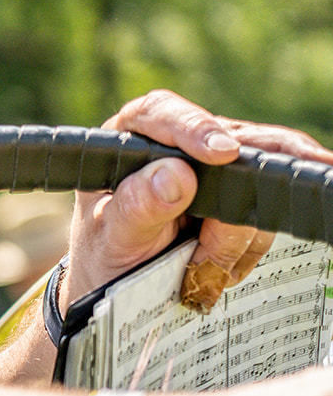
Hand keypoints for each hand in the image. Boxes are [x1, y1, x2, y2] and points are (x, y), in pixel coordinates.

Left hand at [62, 90, 332, 309]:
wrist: (123, 283)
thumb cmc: (106, 250)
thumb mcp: (112, 235)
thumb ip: (137, 206)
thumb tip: (175, 174)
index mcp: (131, 138)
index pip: (162, 113)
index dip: (196, 127)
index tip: (223, 151)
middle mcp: (178, 146)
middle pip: (233, 139)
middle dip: (253, 171)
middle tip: (288, 185)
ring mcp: (216, 172)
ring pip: (258, 182)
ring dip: (236, 230)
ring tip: (196, 259)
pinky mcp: (241, 198)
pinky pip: (266, 215)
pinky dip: (247, 245)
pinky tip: (213, 261)